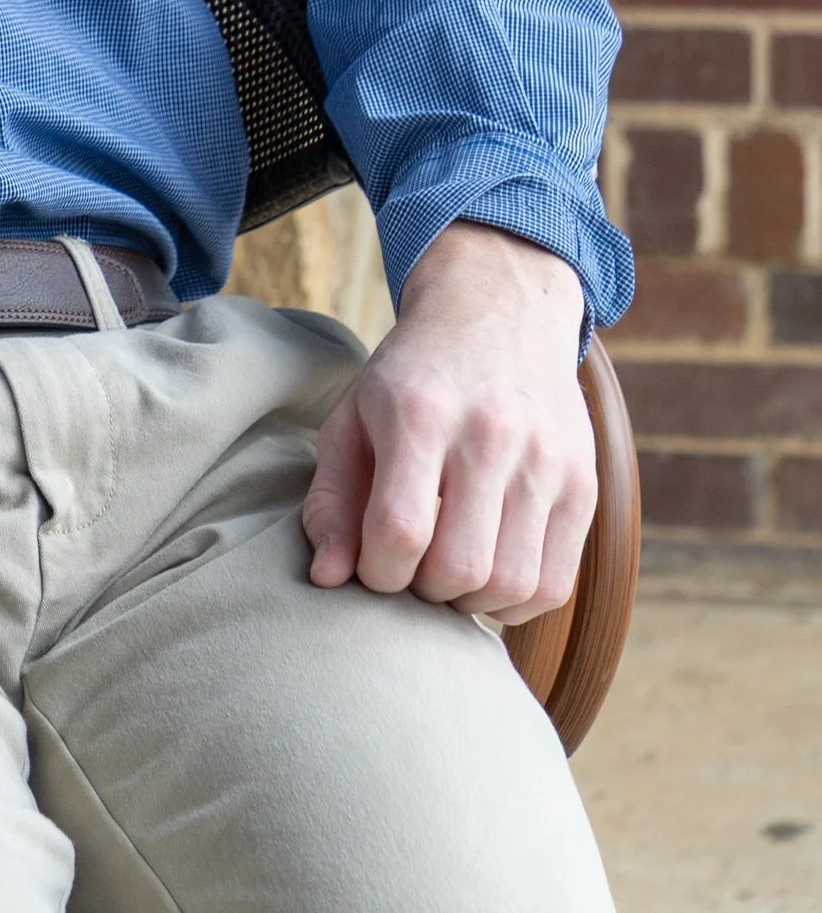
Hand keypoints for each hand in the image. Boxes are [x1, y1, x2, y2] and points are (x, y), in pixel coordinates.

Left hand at [300, 222, 594, 623]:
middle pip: (460, 567)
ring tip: (448, 571)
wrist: (498, 311)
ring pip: (512, 584)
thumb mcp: (352, 419)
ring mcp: (547, 459)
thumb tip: (328, 579)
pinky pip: (556, 582)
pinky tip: (489, 574)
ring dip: (470, 601)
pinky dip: (516, 601)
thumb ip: (331, 501)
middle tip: (410, 567)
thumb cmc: (411, 379)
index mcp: (421, 413)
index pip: (400, 530)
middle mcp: (492, 434)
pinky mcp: (584, 482)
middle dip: (422, 590)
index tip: (371, 564)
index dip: (377, 572)